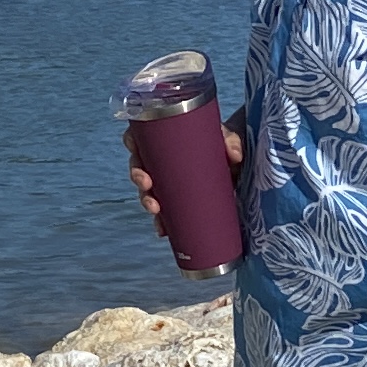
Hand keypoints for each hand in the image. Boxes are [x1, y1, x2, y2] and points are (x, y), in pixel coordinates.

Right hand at [127, 111, 248, 239]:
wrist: (232, 167)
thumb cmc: (222, 146)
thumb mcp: (226, 139)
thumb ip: (231, 142)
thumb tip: (234, 155)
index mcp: (165, 139)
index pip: (140, 136)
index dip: (131, 142)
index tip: (135, 149)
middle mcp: (160, 161)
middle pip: (139, 166)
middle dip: (138, 176)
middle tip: (147, 183)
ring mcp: (165, 182)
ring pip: (147, 191)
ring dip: (146, 201)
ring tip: (155, 209)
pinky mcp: (175, 201)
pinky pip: (162, 212)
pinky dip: (161, 222)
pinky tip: (163, 230)